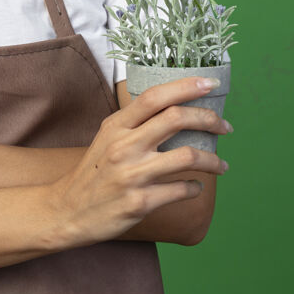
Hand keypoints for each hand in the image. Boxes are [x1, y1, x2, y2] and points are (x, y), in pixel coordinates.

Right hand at [45, 76, 230, 248]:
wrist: (69, 210)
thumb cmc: (94, 172)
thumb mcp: (107, 138)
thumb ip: (135, 122)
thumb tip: (175, 108)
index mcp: (117, 125)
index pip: (156, 97)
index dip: (186, 86)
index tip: (210, 83)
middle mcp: (124, 146)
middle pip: (176, 119)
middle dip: (209, 119)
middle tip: (225, 127)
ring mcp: (132, 175)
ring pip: (187, 156)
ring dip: (213, 160)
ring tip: (222, 165)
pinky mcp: (140, 202)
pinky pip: (181, 190)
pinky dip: (195, 187)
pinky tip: (196, 186)